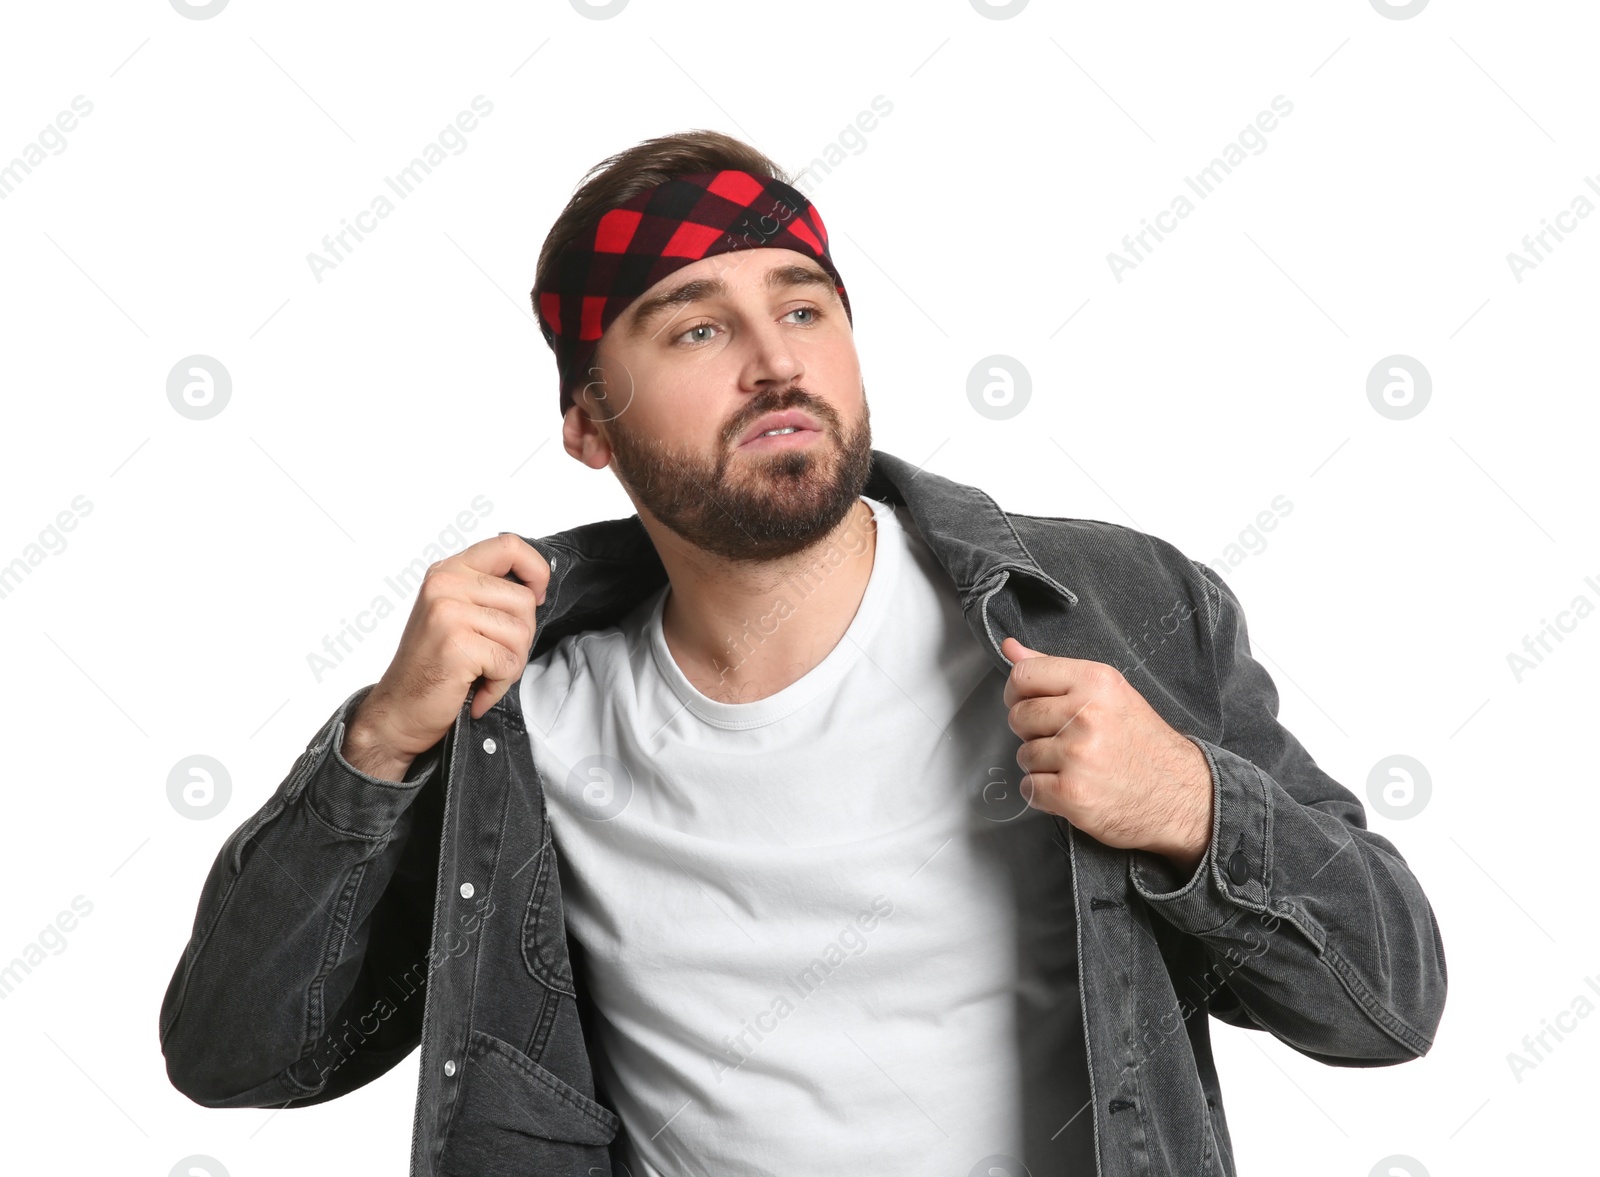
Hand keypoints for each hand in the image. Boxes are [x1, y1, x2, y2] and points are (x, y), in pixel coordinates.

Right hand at [342, 533, 549, 780]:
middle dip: (521, 638)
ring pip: (521, 633)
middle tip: (493, 659)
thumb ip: (487, 594)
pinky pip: (509, 662)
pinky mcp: (456, 643)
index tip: (538, 596)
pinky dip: (499, 684)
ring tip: (481, 674)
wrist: (399, 711)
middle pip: (524, 600)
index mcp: (448, 571)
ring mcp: (448, 612)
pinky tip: (476, 689)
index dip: (536, 570)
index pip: (509, 546)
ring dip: (510, 665)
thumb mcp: (456, 615)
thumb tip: (536, 590)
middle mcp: (445, 584)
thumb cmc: (433, 666)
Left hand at [1001, 636, 1212, 872]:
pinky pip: (1029, 788)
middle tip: (1065, 741)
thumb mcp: (1108, 693)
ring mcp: (1078, 755)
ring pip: (1023, 755)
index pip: (1024, 674)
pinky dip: (1044, 794)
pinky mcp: (1072, 793)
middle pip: (1018, 716)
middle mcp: (1086, 714)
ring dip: (1042, 765)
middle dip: (1032, 732)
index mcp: (1095, 682)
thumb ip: (1054, 670)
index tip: (1029, 703)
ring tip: (1076, 766)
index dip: (1018, 692)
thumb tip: (1010, 648)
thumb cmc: (1143, 742)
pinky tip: (1073, 787)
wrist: (1182, 794)